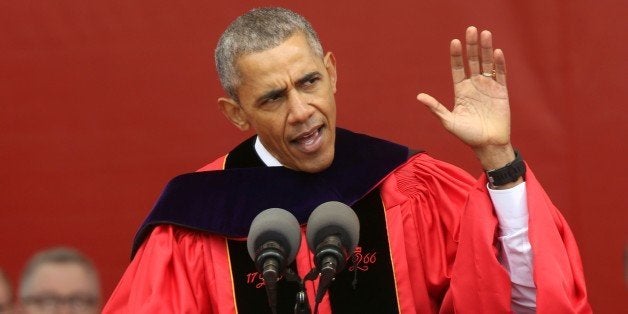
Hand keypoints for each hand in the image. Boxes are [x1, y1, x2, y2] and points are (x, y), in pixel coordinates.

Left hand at [417, 26, 514, 169]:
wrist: (488, 145)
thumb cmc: (467, 135)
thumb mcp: (448, 121)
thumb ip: (435, 108)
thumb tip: (419, 96)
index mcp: (461, 90)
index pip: (457, 68)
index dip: (456, 55)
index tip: (454, 41)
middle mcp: (474, 85)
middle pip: (473, 61)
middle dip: (472, 45)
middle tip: (471, 29)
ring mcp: (488, 87)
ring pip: (487, 63)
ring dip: (486, 49)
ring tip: (485, 33)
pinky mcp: (501, 91)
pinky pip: (500, 74)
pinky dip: (499, 63)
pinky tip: (496, 52)